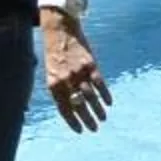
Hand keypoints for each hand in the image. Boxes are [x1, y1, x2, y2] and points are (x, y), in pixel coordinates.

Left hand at [41, 15, 109, 131]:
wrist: (59, 30)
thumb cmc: (54, 53)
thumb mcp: (51, 72)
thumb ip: (59, 89)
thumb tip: (70, 107)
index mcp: (53, 84)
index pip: (64, 109)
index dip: (73, 121)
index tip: (80, 131)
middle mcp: (66, 80)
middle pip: (79, 105)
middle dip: (87, 119)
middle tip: (94, 129)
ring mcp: (79, 72)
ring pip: (90, 97)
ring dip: (98, 110)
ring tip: (103, 119)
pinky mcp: (90, 64)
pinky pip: (99, 84)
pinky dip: (105, 95)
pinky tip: (109, 103)